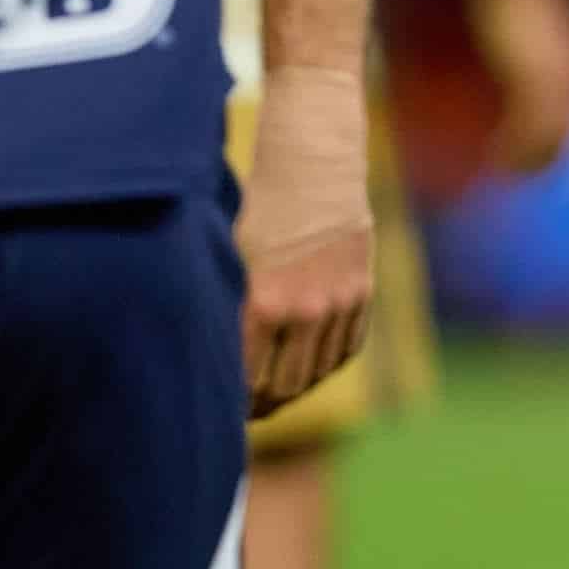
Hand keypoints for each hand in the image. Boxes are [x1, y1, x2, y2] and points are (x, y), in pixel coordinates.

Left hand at [239, 64, 378, 414]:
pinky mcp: (362, 292)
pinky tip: (306, 365)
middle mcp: (305, 310)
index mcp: (263, 303)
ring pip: (317, 374)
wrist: (313, 159)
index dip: (231, 403)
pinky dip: (326, 365)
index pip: (246, 381)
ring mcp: (339, 303)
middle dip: (260, 405)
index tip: (219, 408)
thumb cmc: (256, 203)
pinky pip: (346, 350)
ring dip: (294, 388)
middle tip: (242, 409)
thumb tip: (206, 357)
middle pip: (284, 388)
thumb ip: (226, 308)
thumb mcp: (229, 254)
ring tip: (272, 391)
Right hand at [469, 0, 568, 177]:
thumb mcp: (544, 46)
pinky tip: (495, 156)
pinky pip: (525, 130)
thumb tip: (533, 95)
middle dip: (543, 160)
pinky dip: (511, 148)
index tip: (541, 164)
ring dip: (524, 159)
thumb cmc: (522, 7)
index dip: (558, 146)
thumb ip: (545, 73)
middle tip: (519, 176)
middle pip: (565, 137)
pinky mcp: (532, 82)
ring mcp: (556, 83)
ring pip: (545, 140)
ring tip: (504, 170)